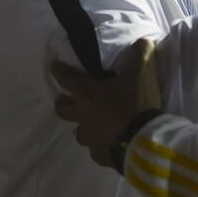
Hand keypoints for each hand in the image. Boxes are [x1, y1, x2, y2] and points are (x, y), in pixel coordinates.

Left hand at [54, 38, 161, 166]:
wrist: (144, 139)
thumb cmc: (137, 102)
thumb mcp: (143, 72)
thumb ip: (141, 54)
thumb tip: (143, 41)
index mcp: (89, 93)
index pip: (67, 78)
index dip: (59, 71)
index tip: (53, 66)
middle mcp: (84, 115)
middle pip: (62, 110)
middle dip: (62, 103)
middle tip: (66, 100)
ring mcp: (90, 137)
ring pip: (79, 133)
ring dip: (84, 127)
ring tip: (95, 125)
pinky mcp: (100, 155)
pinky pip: (96, 149)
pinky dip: (102, 144)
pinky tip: (112, 143)